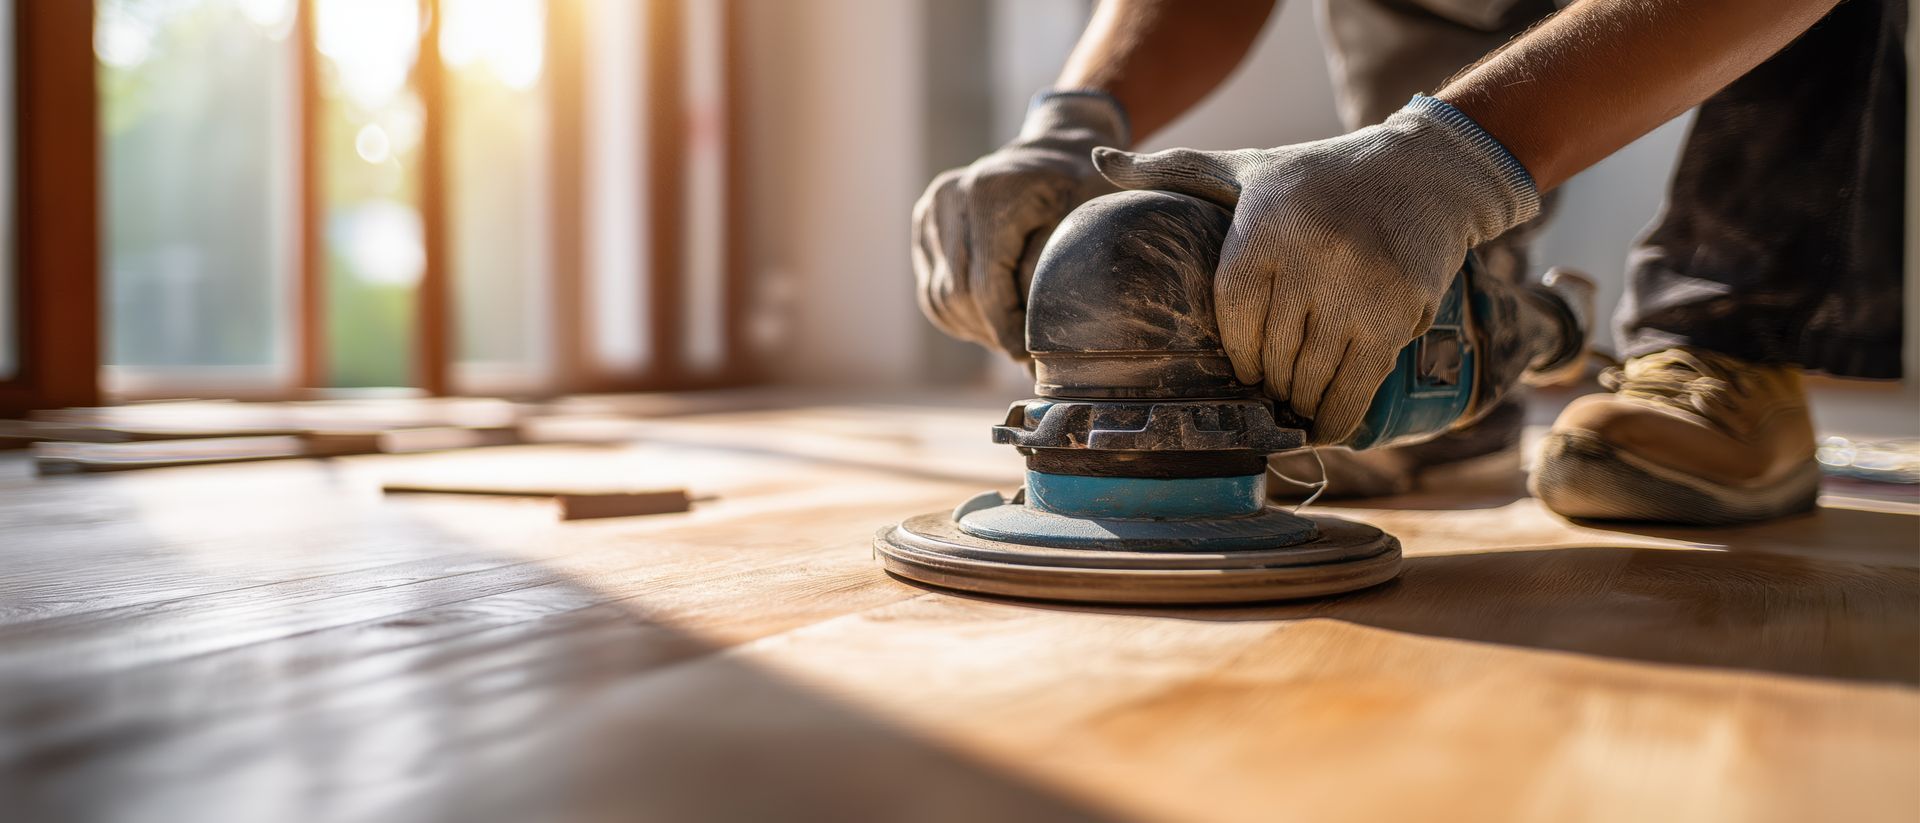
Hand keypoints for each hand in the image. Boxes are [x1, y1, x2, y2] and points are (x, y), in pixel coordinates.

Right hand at [912, 91, 1128, 360]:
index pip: (984, 288)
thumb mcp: (1085, 226)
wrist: (1058, 152)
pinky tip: (991, 319)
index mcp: (989, 194)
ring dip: (973, 328)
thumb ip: (1051, 275)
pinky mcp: (924, 221)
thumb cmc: (1084, 191)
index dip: (1006, 332)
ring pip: (938, 298)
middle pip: (956, 295)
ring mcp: (931, 208)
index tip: (1029, 359)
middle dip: (990, 334)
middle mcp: (950, 197)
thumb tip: (1033, 336)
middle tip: (1024, 354)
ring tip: (1010, 337)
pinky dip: (959, 313)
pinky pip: (931, 287)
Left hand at [1093, 97, 1539, 443]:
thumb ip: (1177, 169)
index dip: (1238, 356)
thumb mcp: (1247, 166)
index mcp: (1266, 226)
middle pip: (1273, 353)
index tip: (1245, 372)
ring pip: (1312, 376)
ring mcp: (1358, 287)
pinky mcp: (1398, 312)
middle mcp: (1311, 256)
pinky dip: (1339, 418)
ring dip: (1302, 405)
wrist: (1427, 170)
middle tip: (1272, 399)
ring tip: (1297, 411)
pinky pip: (1358, 385)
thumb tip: (1098, 162)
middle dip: (1271, 385)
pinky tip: (1327, 428)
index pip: (1234, 317)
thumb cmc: (1322, 174)